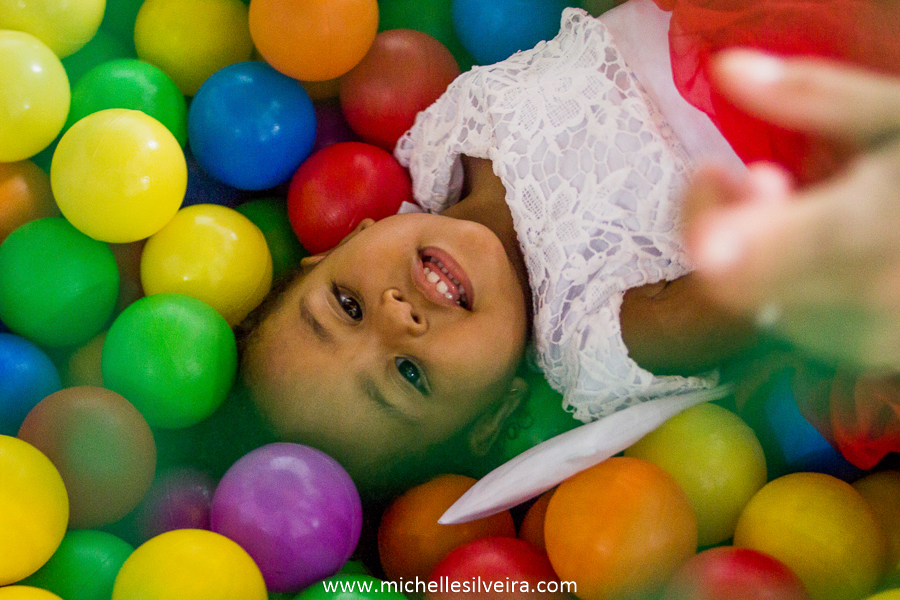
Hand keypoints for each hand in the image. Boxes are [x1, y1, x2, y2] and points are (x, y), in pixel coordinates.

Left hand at [681, 50, 899, 370]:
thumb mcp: (898, 115)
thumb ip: (813, 95)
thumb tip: (727, 68)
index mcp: (866, 232)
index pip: (741, 259)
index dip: (704, 220)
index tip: (714, 169)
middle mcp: (864, 301)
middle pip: (734, 282)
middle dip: (726, 224)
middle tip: (758, 177)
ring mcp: (864, 339)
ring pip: (757, 302)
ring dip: (754, 252)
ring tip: (799, 205)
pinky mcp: (863, 354)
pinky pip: (790, 320)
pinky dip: (783, 279)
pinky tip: (818, 246)